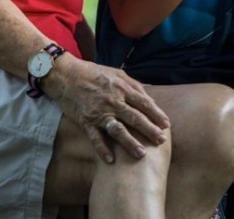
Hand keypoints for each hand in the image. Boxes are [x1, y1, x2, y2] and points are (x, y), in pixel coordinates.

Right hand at [47, 56, 169, 163]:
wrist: (66, 75)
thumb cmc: (94, 73)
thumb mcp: (117, 73)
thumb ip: (134, 86)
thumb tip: (150, 100)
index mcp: (121, 88)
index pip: (143, 103)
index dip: (156, 114)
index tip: (166, 125)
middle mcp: (112, 101)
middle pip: (134, 117)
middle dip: (149, 130)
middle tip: (161, 141)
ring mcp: (99, 112)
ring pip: (117, 129)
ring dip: (130, 142)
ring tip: (141, 154)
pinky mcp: (85, 121)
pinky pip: (95, 137)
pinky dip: (102, 149)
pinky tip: (111, 160)